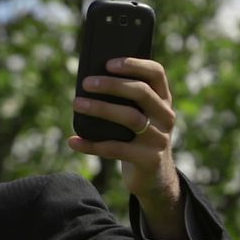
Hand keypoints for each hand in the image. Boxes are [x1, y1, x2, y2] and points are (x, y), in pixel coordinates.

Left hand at [67, 57, 184, 239]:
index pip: (156, 73)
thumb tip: (88, 83)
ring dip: (100, 109)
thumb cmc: (136, 138)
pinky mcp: (149, 160)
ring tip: (77, 104)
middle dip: (112, 85)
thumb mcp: (136, 116)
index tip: (108, 62)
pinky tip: (73, 140)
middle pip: (141, 93)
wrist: (153, 177)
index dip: (134, 64)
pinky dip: (92, 144)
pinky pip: (116, 149)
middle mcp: (166, 117)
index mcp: (163, 100)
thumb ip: (122, 100)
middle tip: (86, 83)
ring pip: (130, 118)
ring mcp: (159, 139)